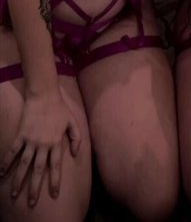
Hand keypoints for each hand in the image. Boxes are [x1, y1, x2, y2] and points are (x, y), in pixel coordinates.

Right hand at [0, 89, 80, 206]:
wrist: (44, 95)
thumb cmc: (60, 108)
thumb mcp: (72, 121)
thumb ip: (76, 138)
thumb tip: (75, 154)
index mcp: (56, 143)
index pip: (55, 167)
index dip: (54, 181)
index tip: (53, 194)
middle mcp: (43, 144)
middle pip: (38, 170)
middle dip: (35, 187)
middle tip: (31, 203)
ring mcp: (31, 140)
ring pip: (24, 165)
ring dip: (18, 180)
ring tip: (14, 194)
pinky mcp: (21, 135)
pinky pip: (12, 152)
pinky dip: (6, 162)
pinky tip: (1, 173)